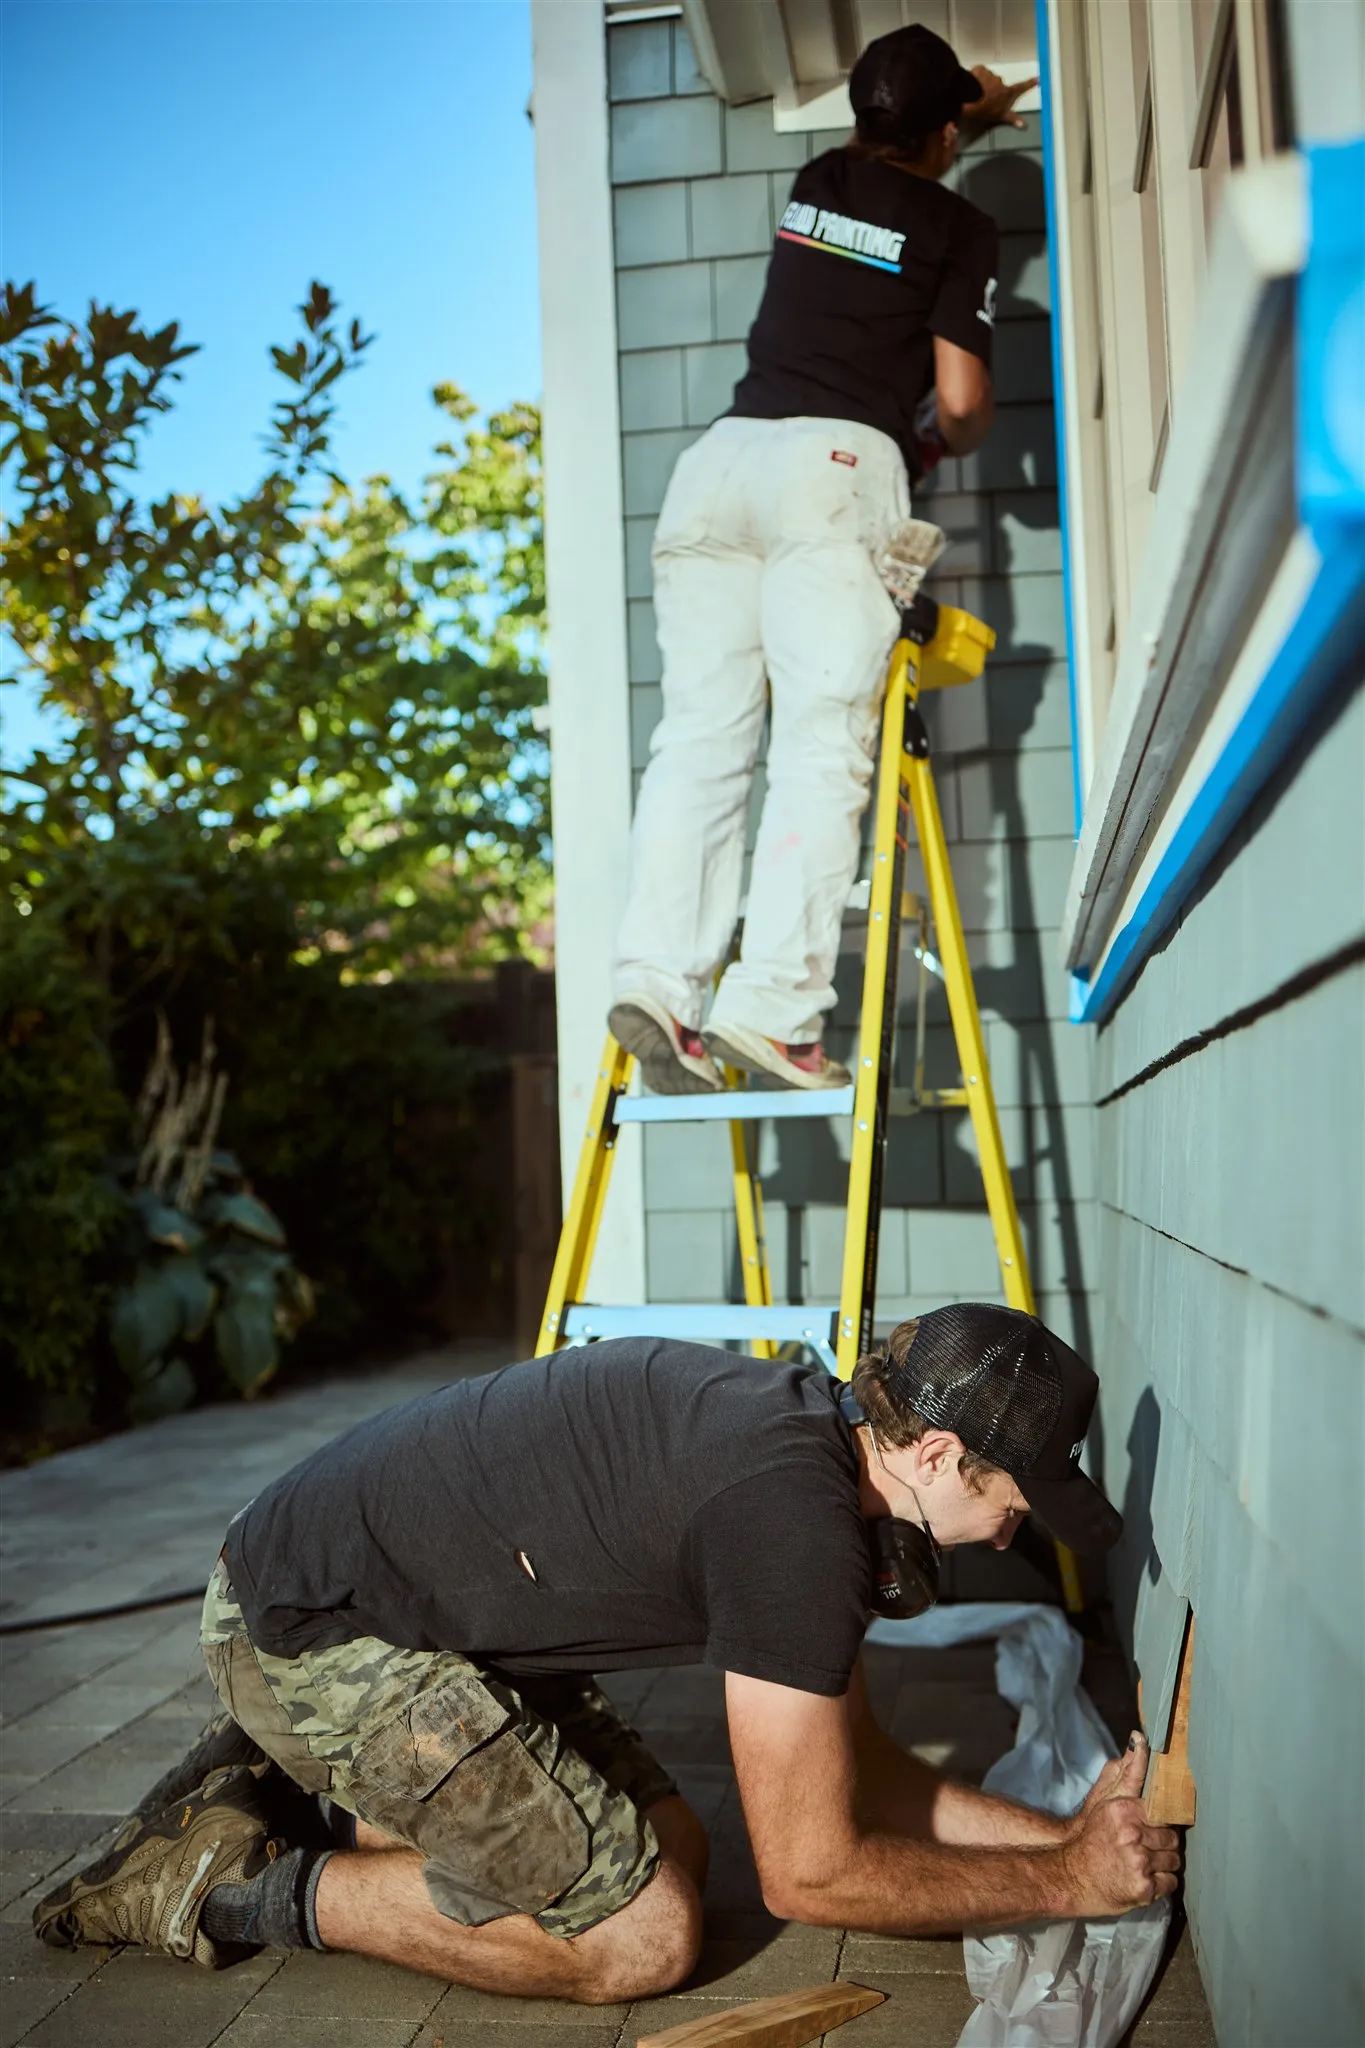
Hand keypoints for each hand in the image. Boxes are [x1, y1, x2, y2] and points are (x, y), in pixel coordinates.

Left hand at [959, 65, 1036, 138]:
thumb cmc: (982, 109)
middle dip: (993, 89)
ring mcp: (991, 76)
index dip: (1029, 84)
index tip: (1038, 78)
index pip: (1021, 88)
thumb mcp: (998, 117)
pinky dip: (975, 78)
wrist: (968, 98)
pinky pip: (978, 73)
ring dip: (982, 84)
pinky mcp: (981, 70)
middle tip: (984, 98)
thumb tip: (1023, 124)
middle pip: (999, 85)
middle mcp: (1001, 83)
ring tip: (974, 94)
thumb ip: (1011, 118)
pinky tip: (969, 86)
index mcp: (1007, 94)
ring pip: (988, 79)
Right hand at [1058, 1733, 1181, 1916]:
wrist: (1070, 1876)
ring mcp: (1137, 1862)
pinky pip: (1170, 1883)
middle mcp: (1132, 1835)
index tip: (1155, 1829)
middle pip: (1173, 1840)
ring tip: (1143, 1864)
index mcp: (1125, 1810)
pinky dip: (1161, 1884)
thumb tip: (1139, 1738)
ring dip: (1163, 1865)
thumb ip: (1128, 1771)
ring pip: (1174, 1862)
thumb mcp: (1105, 1800)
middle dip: (1162, 1845)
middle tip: (1144, 1849)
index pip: (1165, 1813)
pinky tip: (1144, 1880)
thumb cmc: (1091, 1836)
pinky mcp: (1142, 1888)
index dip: (1161, 1823)